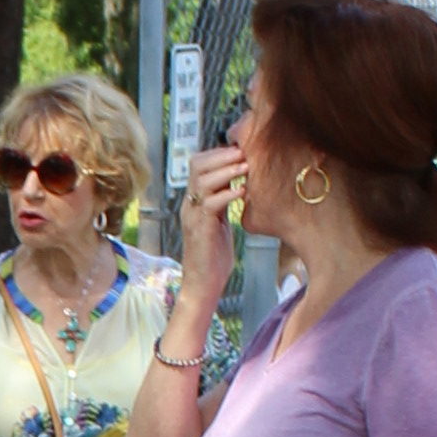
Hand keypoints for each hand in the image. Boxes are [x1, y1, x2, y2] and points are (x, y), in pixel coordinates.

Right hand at [177, 140, 245, 309]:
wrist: (203, 284)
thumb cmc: (214, 256)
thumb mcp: (220, 221)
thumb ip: (224, 201)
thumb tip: (240, 183)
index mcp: (194, 200)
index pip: (199, 164)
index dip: (219, 154)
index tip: (241, 151)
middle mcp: (189, 204)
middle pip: (197, 165)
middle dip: (222, 155)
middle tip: (244, 153)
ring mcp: (192, 216)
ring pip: (203, 180)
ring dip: (227, 171)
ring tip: (246, 167)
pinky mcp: (200, 229)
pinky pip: (211, 204)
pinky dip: (228, 194)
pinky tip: (243, 192)